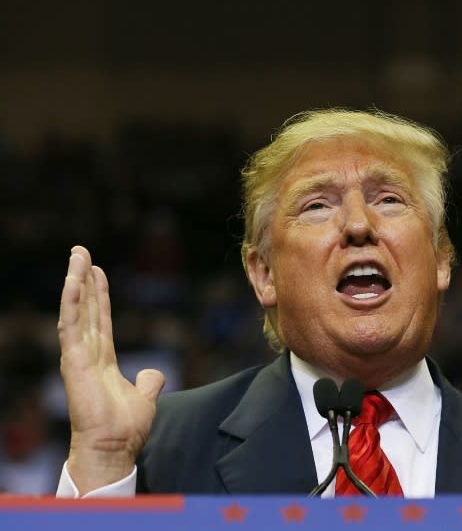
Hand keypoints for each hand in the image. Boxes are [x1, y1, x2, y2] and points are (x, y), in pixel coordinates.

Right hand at [58, 246, 164, 493]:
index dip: (99, 295)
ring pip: (76, 311)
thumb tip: (153, 374)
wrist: (114, 446)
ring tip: (77, 255)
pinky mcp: (74, 361)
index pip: (100, 319)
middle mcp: (88, 353)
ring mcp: (79, 356)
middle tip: (80, 252)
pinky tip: (72, 281)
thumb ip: (148, 382)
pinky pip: (71, 326)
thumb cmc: (124, 427)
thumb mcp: (144, 397)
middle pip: (86, 308)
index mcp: (103, 359)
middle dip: (83, 279)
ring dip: (75, 282)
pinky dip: (71, 303)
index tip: (97, 271)